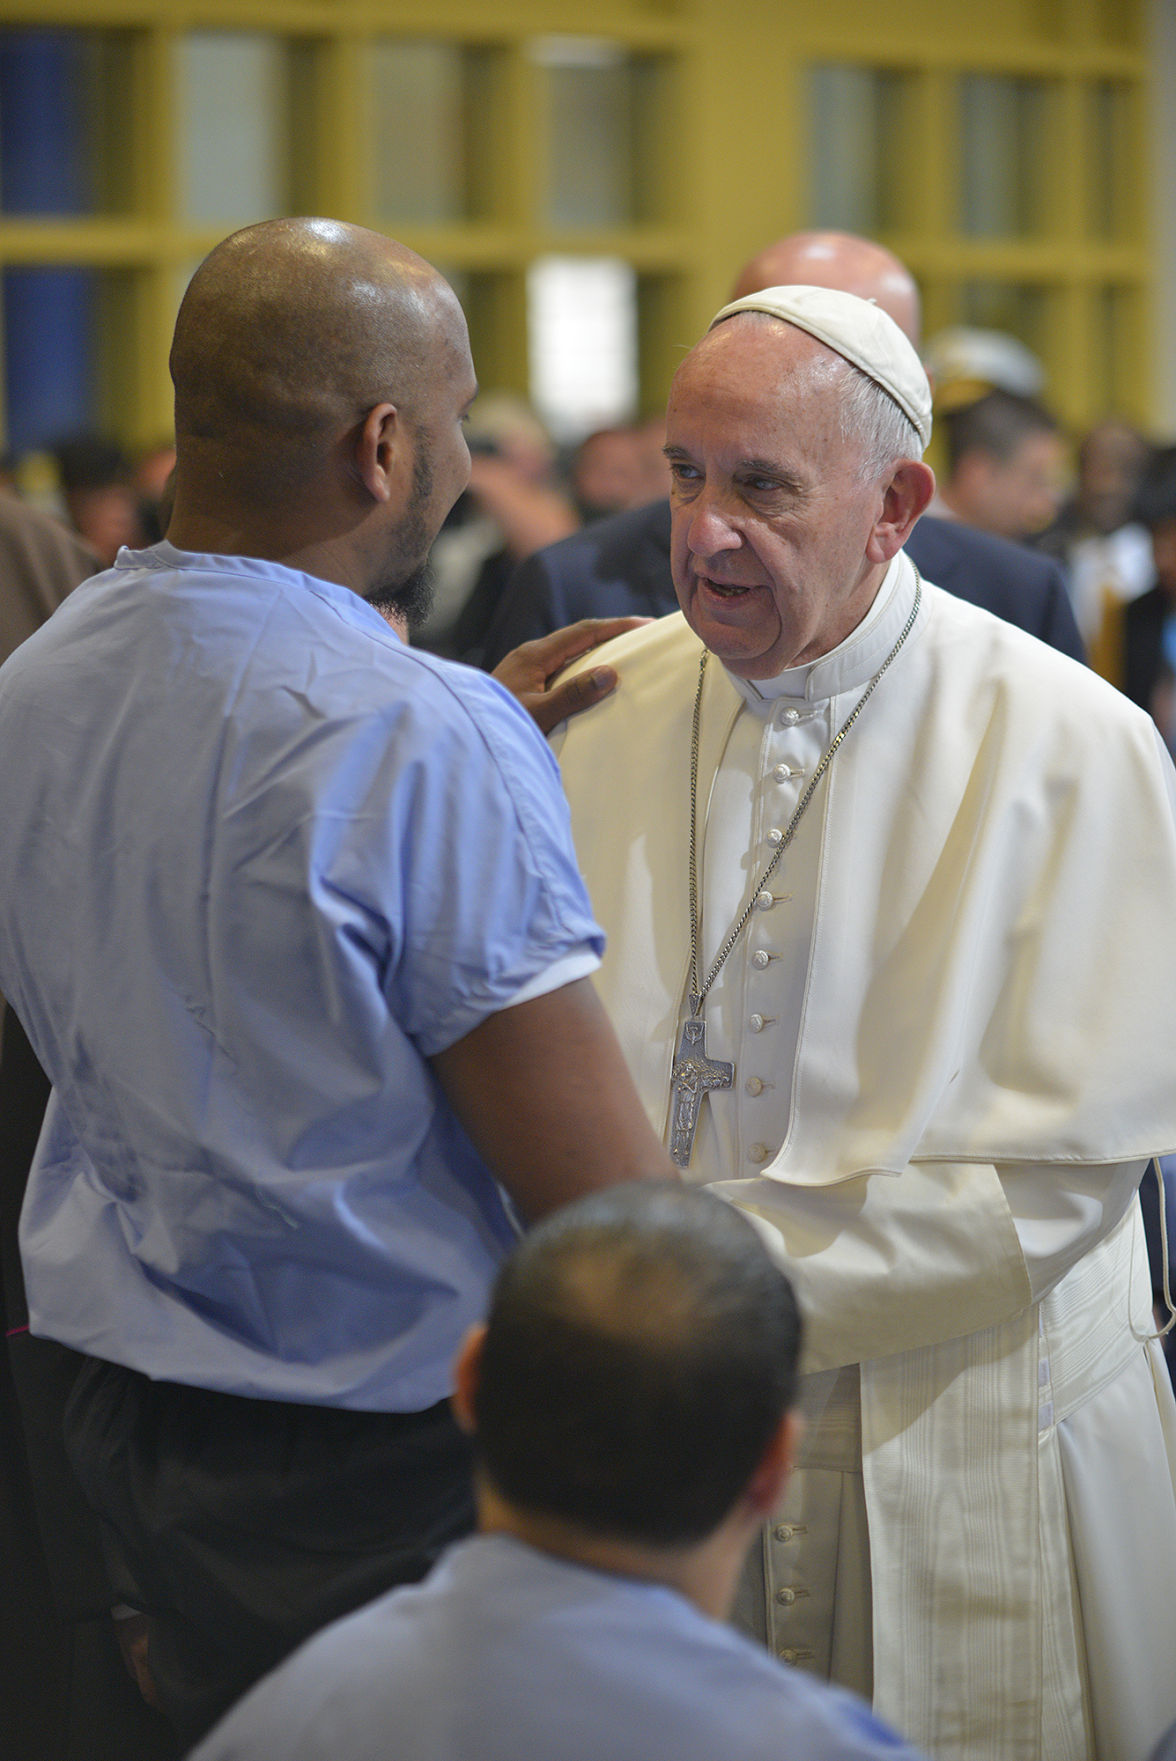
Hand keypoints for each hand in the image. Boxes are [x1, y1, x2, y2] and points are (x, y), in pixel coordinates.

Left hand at [491, 617, 649, 733]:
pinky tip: (592, 677)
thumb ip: (573, 695)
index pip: (583, 632)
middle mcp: (530, 655)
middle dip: (611, 633)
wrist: (463, 736)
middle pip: (578, 637)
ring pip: (568, 651)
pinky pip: (560, 666)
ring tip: (625, 654)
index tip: (645, 625)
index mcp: (534, 655)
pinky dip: (583, 666)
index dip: (616, 626)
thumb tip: (610, 673)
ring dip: (597, 650)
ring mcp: (525, 668)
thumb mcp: (539, 714)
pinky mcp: (523, 682)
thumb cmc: (498, 726)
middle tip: (642, 635)